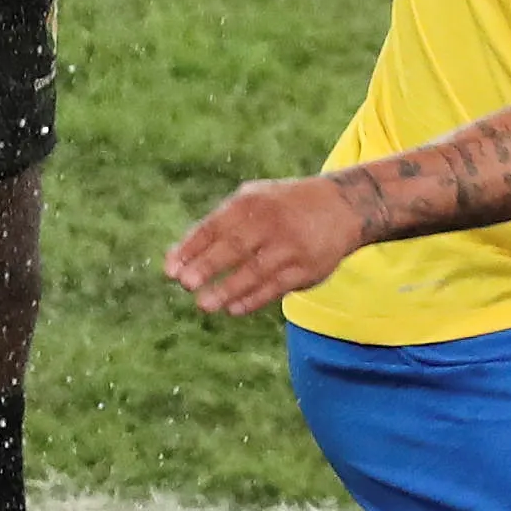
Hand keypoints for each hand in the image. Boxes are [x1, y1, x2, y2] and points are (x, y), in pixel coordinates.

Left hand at [165, 175, 365, 314]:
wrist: (341, 207)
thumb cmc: (281, 207)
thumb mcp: (252, 202)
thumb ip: (216, 226)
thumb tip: (176, 257)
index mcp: (251, 203)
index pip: (214, 226)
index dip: (191, 248)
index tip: (170, 270)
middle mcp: (270, 222)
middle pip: (234, 246)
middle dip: (208, 265)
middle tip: (185, 284)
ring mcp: (290, 247)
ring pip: (255, 271)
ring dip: (228, 289)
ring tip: (204, 305)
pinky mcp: (306, 269)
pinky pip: (276, 287)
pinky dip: (254, 299)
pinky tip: (234, 309)